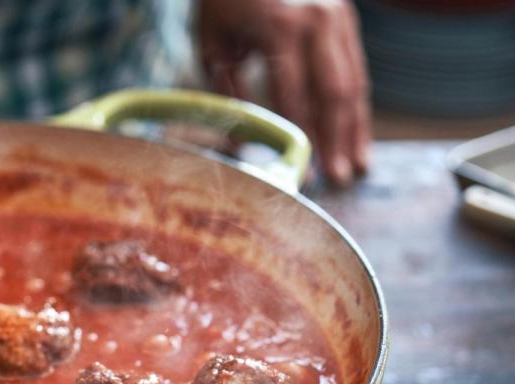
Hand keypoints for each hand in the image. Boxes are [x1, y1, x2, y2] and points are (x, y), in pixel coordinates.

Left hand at [198, 0, 369, 185]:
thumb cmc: (221, 2)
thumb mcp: (213, 45)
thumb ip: (228, 93)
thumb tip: (241, 143)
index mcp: (280, 28)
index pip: (295, 97)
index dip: (302, 138)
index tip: (305, 171)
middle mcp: (317, 20)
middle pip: (336, 92)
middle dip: (338, 139)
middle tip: (339, 178)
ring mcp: (337, 15)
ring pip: (354, 80)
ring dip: (356, 126)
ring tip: (358, 164)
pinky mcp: (345, 16)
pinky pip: (354, 66)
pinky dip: (355, 102)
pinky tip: (354, 131)